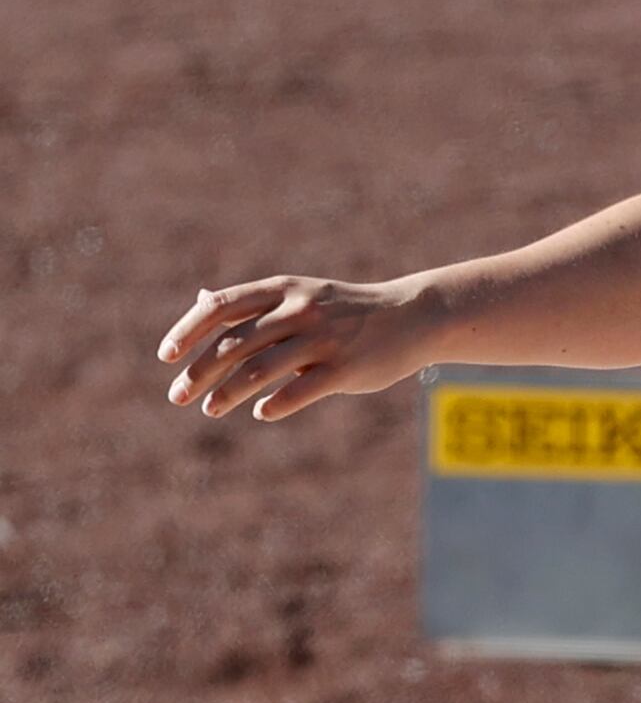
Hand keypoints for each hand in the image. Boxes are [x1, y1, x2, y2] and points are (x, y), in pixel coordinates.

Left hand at [156, 276, 439, 421]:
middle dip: (200, 372)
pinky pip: (298, 392)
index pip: (223, 306)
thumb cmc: (349, 309)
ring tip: (210, 408)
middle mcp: (301, 310)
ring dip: (226, 394)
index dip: (188, 330)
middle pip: (234, 344)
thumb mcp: (302, 294)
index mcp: (285, 290)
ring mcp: (324, 340)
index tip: (165, 356)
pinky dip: (272, 405)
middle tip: (178, 395)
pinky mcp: (345, 369)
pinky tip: (261, 412)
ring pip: (259, 371)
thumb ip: (254, 304)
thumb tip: (201, 301)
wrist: (413, 317)